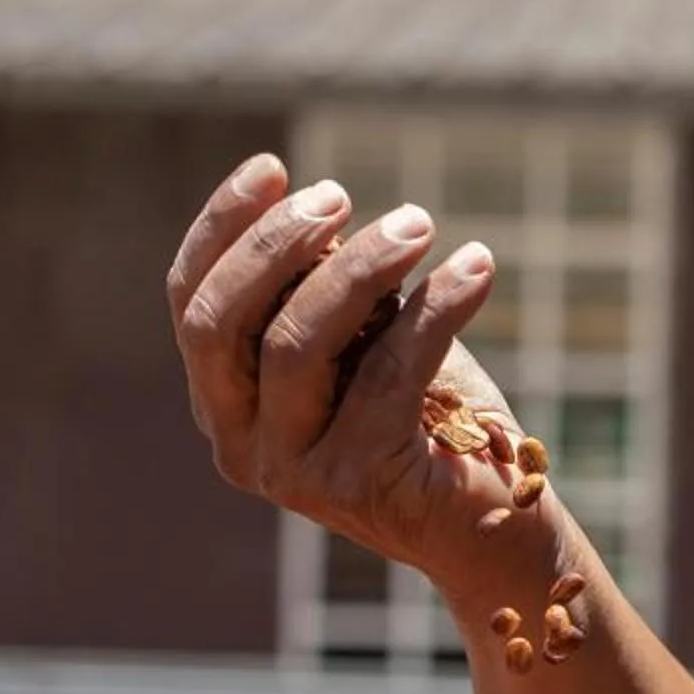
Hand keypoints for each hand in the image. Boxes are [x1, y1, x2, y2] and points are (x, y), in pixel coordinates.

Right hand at [166, 155, 534, 595]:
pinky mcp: (360, 483)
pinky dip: (436, 306)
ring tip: (418, 223)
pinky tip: (477, 267)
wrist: (500, 526)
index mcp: (226, 406)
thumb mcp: (367, 344)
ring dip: (360, 265)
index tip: (272, 167)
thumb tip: (321, 212)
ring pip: (297, 343)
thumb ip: (329, 293)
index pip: (192, 305)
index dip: (221, 228)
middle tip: (340, 195)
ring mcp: (293, 474)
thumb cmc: (432, 423)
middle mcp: (240, 447)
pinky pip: (389, 371)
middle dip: (274, 242)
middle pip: (220, 322)